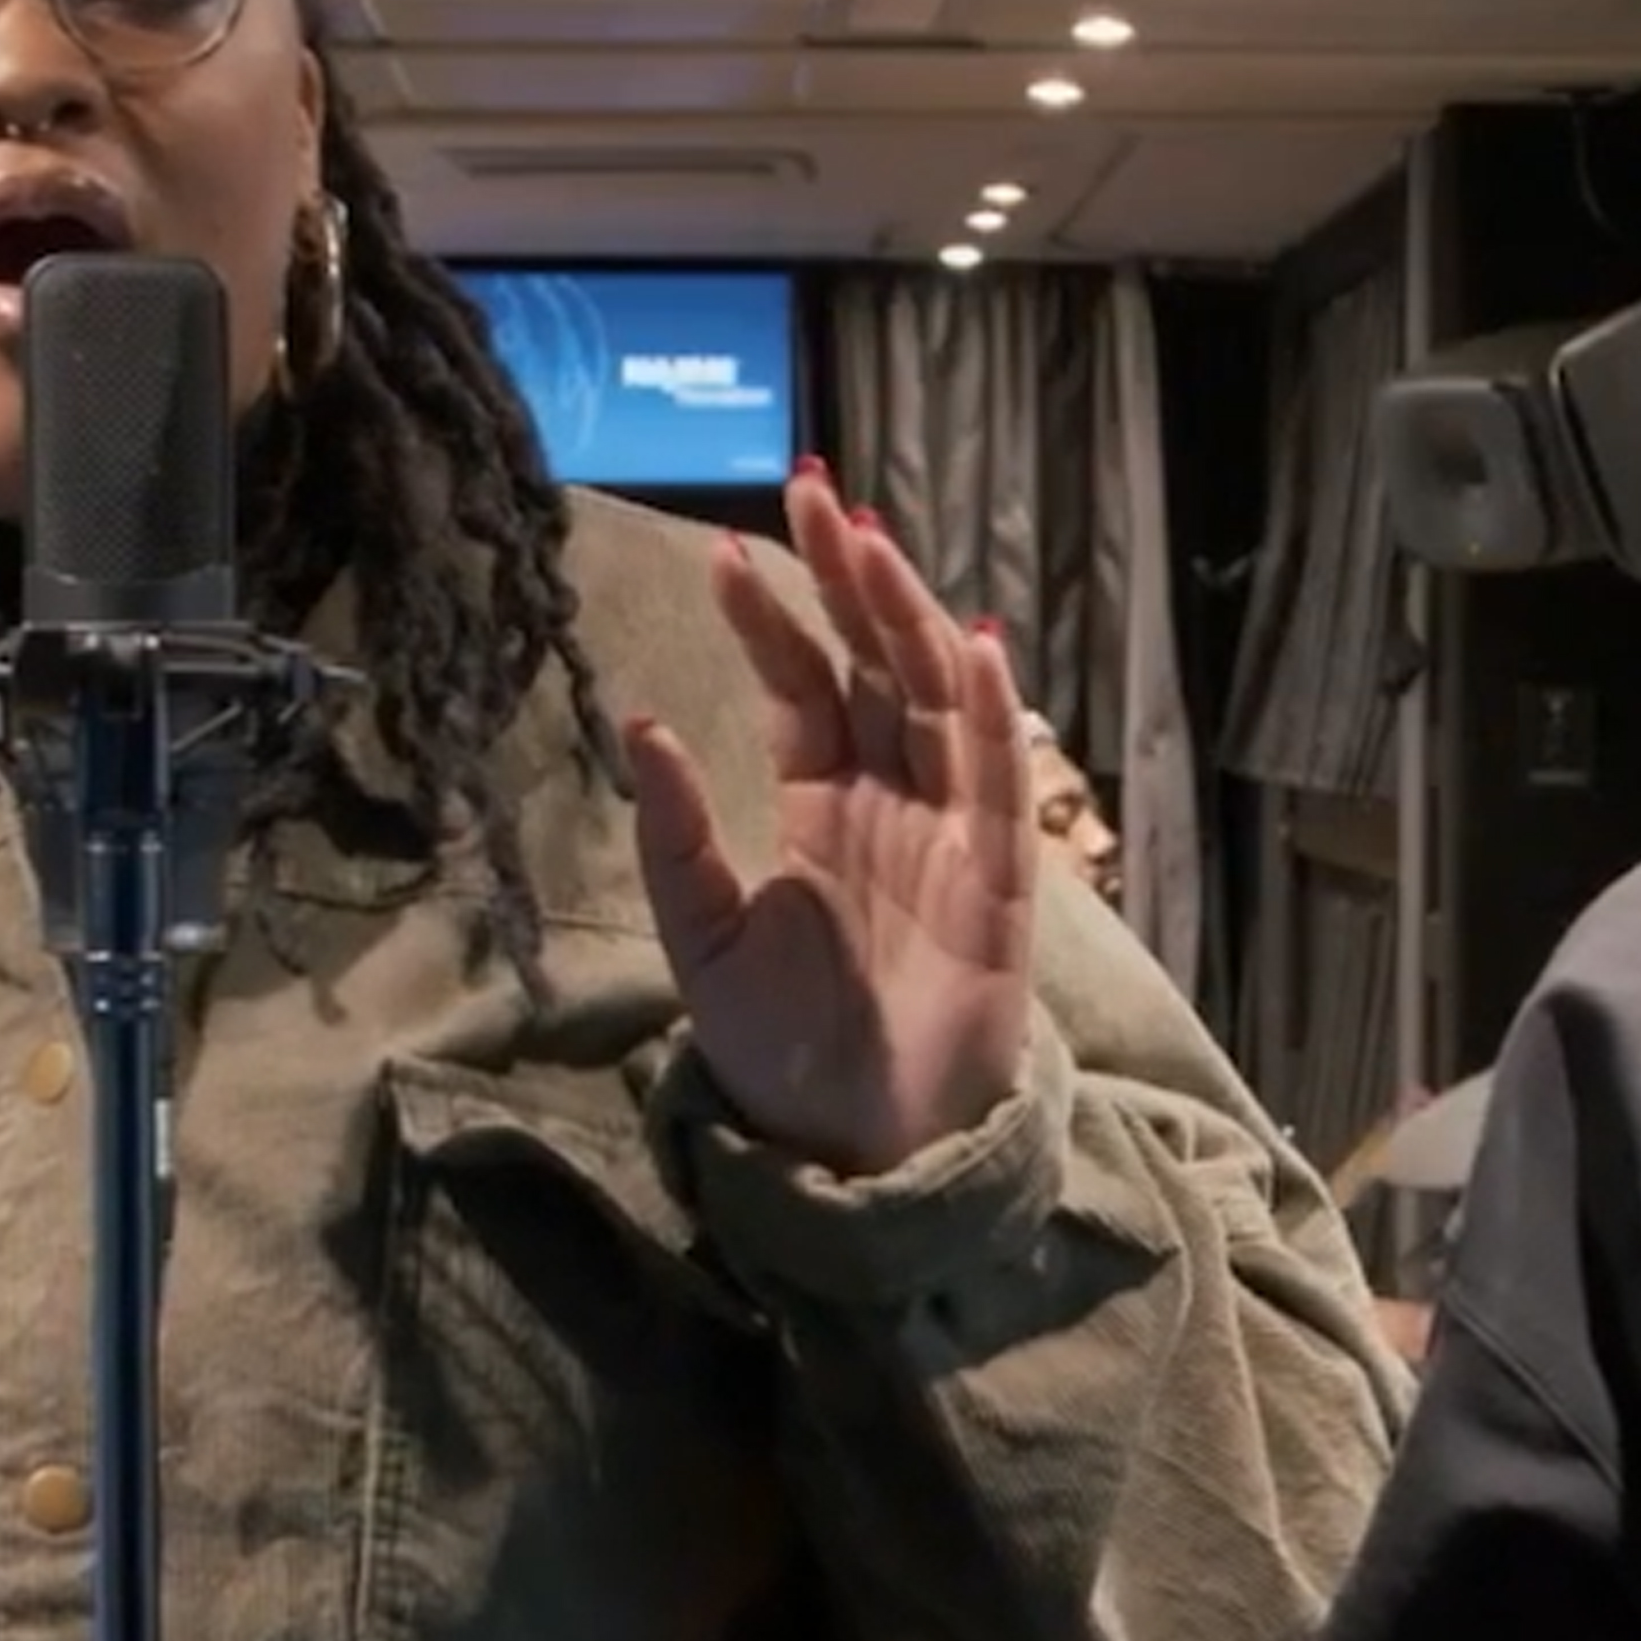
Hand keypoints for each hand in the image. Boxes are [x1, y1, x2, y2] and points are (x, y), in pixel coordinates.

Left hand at [619, 465, 1034, 1179]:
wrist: (856, 1147)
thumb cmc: (784, 1049)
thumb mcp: (704, 937)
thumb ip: (679, 836)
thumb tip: (641, 724)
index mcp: (822, 807)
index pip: (802, 686)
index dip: (771, 618)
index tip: (729, 550)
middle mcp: (890, 802)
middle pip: (875, 665)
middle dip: (848, 580)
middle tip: (814, 492)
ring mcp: (950, 833)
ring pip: (935, 698)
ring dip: (907, 617)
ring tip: (869, 542)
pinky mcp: (1000, 881)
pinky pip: (997, 782)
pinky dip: (987, 711)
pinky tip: (968, 642)